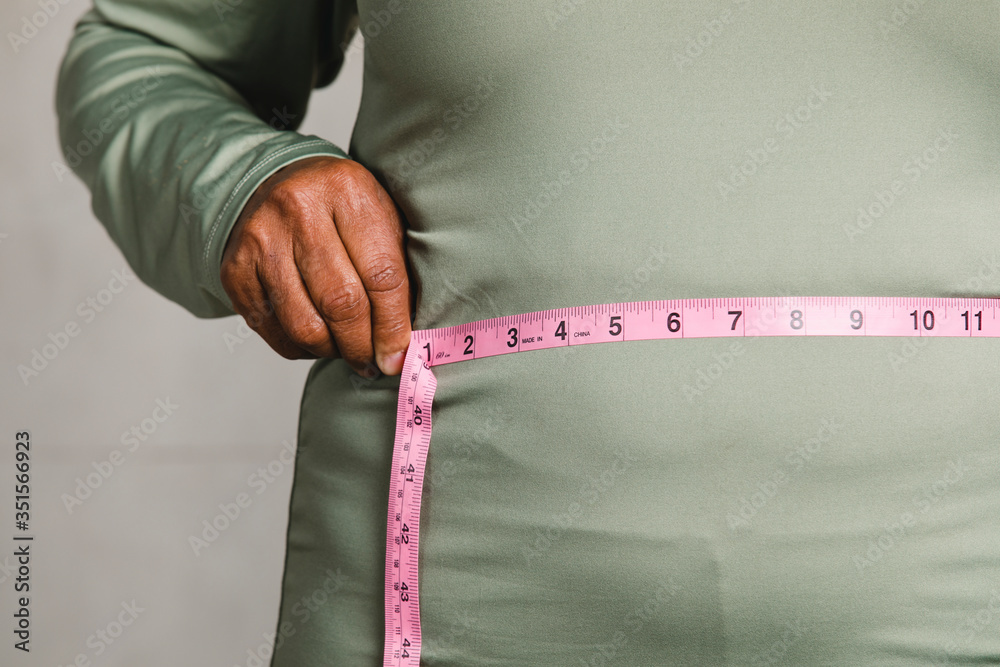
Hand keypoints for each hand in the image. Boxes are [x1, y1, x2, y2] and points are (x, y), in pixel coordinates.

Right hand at [220, 155, 412, 375]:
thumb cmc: (340, 206)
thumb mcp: (380, 213)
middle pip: (341, 303)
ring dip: (332, 351)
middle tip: (373, 362)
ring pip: (304, 325)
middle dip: (362, 346)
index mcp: (346, 190)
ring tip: (347, 351)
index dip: (393, 326)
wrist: (274, 181)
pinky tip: (318, 339)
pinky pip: (275, 331)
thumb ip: (397, 269)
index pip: (381, 275)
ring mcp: (260, 240)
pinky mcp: (235, 270)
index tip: (399, 356)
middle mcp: (298, 210)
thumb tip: (403, 345)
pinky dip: (301, 348)